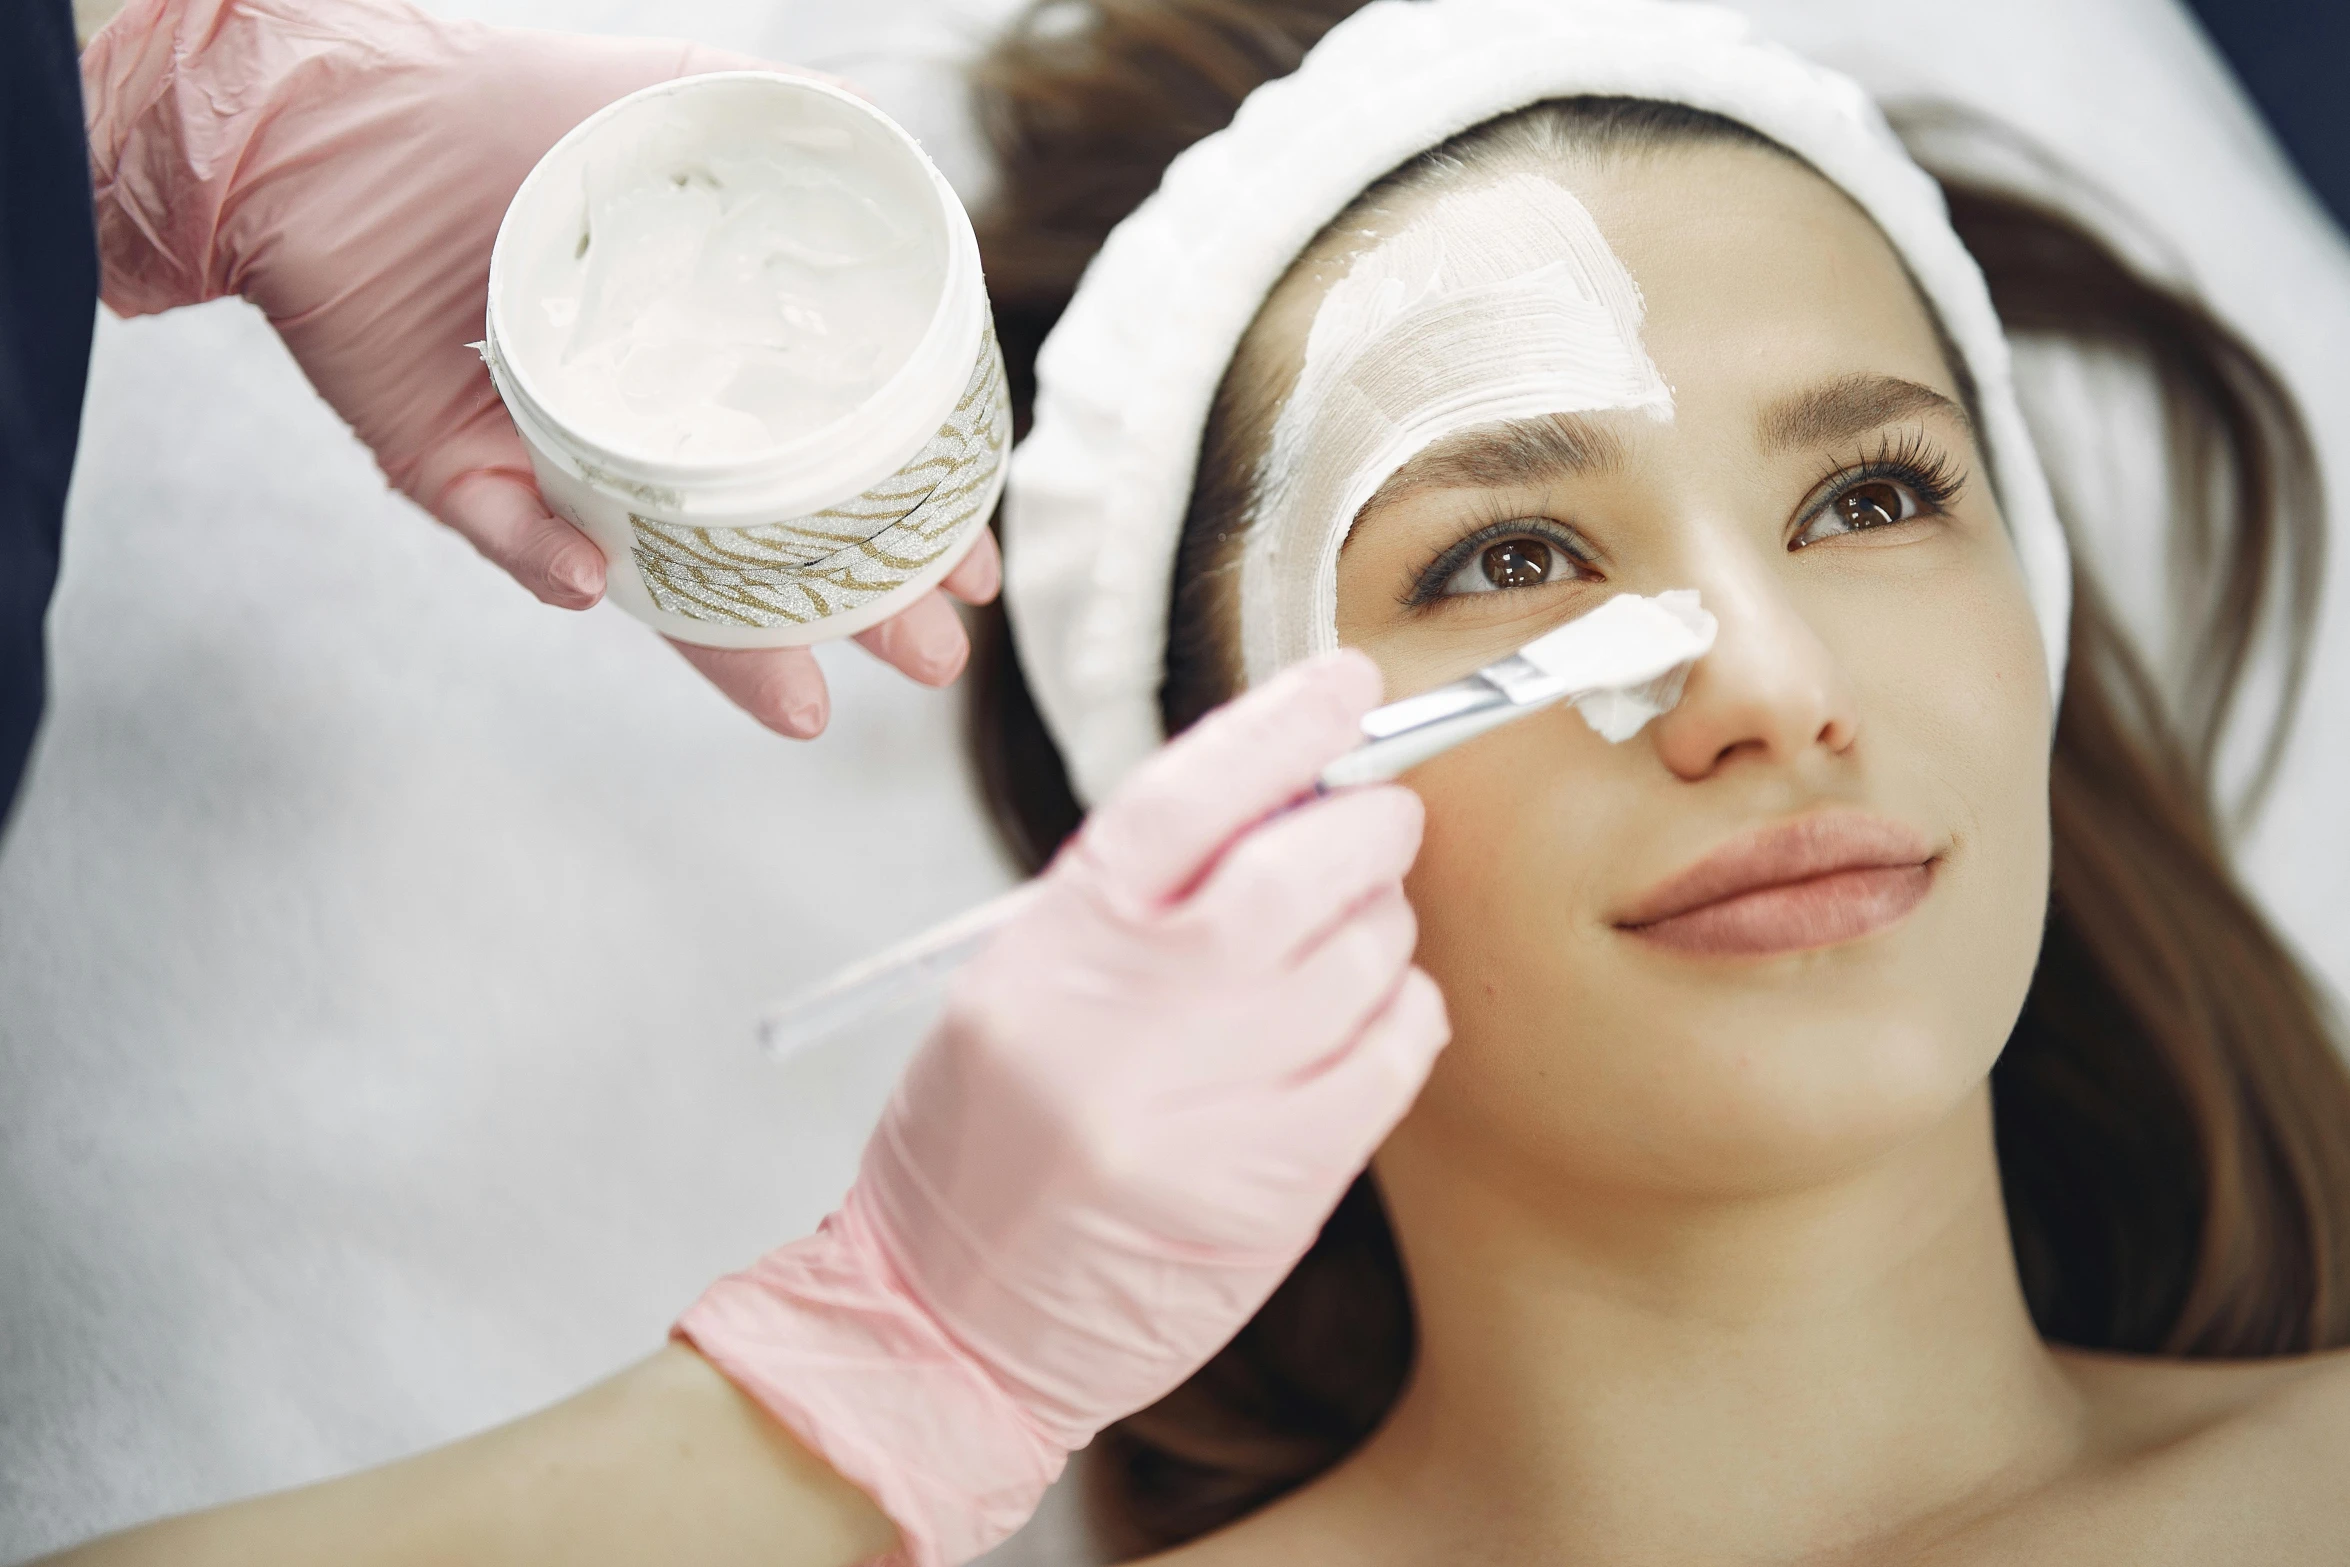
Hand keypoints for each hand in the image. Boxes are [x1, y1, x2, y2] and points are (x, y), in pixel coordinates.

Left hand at [81, 0, 995, 736]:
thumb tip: (926, 203)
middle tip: (930, 660)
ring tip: (809, 707)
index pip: (835, 458)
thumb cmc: (516, 103)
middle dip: (856, 611)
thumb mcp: (691, 98)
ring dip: (736, 647)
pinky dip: (551, 564)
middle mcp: (656, 421)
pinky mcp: (458, 476)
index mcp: (721, 356)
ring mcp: (566, 460)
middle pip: (774, 541)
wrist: (328, 114)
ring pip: (665, 579)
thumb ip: (807, 136)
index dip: (904, 516)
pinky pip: (516, 540)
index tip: (967, 564)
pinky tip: (591, 578)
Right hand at [680, 650, 1450, 1566]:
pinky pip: (1392, 1058)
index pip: (1184, 798)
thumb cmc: (977, 1146)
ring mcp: (1207, 1110)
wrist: (948, 1326)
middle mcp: (1128, 1024)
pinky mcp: (1273, 1189)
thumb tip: (1278, 801)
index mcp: (1049, 954)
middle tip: (1380, 816)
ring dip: (1384, 923)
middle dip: (1365, 824)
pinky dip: (1404, 1013)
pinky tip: (1373, 1014)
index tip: (1345, 686)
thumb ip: (1135, 897)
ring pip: (1363, 960)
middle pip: (1296, 871)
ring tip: (1354, 932)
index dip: (1280, 725)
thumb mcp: (1016, 984)